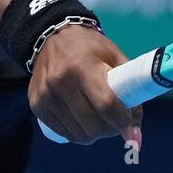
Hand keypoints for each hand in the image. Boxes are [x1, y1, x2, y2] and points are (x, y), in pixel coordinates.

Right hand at [28, 24, 143, 146]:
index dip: (122, 121)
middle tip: (113, 121)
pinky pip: (64, 134)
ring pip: (79, 135)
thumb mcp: (115, 58)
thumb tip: (136, 136)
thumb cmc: (91, 48)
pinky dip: (78, 133)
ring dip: (94, 134)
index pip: (106, 104)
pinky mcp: (36, 105)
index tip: (129, 123)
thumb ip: (130, 92)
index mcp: (83, 66)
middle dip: (110, 130)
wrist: (54, 36)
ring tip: (97, 118)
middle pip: (93, 125)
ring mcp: (45, 95)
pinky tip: (81, 120)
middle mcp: (60, 81)